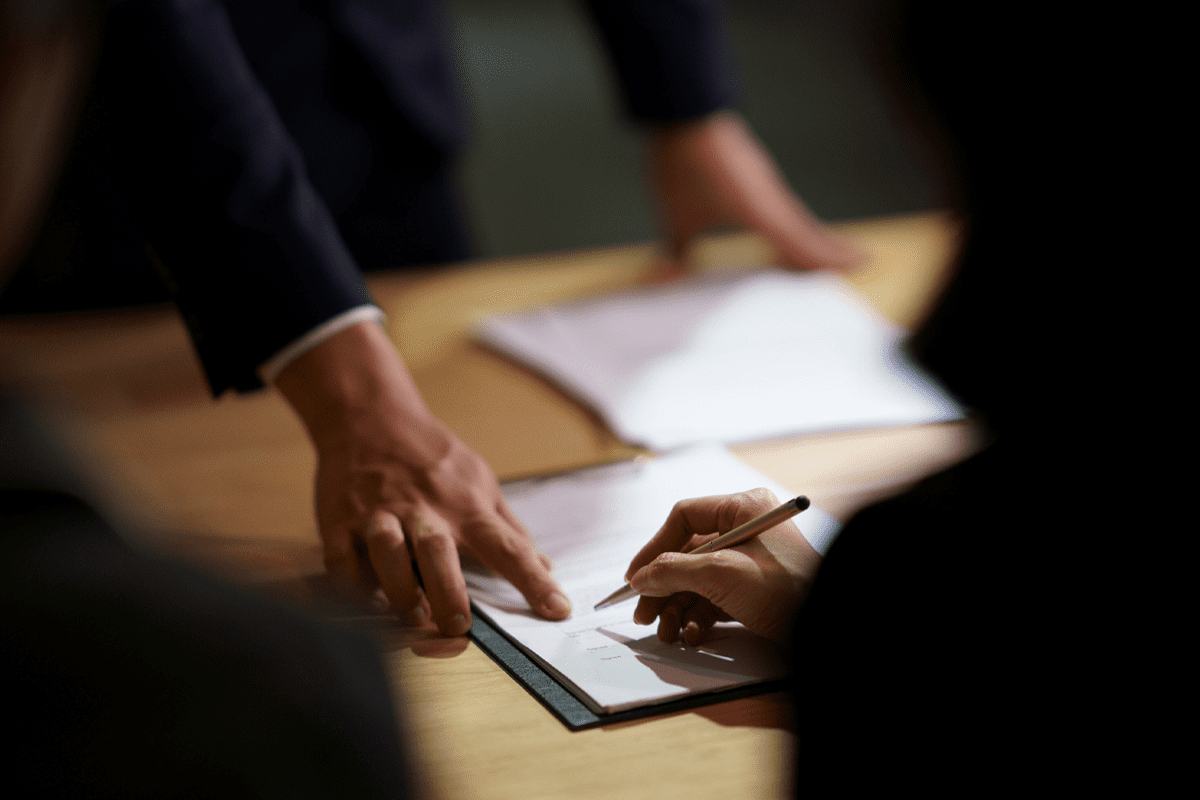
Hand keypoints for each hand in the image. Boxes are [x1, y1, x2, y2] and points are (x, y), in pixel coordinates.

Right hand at [275, 321, 570, 634]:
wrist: (371, 417)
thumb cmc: (432, 456)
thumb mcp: (480, 481)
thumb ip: (509, 528)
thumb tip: (546, 565)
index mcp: (466, 506)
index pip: (508, 547)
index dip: (534, 581)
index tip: (557, 609)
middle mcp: (424, 510)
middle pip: (439, 553)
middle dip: (449, 592)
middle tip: (459, 626)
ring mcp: (379, 514)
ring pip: (388, 552)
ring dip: (400, 589)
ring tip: (413, 617)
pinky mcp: (340, 520)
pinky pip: (341, 558)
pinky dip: (351, 584)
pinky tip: (366, 598)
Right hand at [625, 488, 820, 644]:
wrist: (824, 629)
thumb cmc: (785, 590)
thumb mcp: (720, 574)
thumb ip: (673, 571)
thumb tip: (641, 578)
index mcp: (744, 508)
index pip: (685, 517)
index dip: (655, 547)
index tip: (636, 575)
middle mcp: (746, 529)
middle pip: (687, 554)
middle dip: (663, 587)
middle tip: (643, 614)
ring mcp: (751, 561)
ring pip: (698, 579)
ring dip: (677, 607)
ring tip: (668, 631)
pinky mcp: (755, 590)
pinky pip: (715, 598)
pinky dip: (699, 617)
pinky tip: (694, 634)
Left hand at [647, 111, 862, 275]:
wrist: (685, 111)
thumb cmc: (684, 159)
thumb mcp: (678, 213)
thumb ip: (679, 248)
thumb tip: (669, 277)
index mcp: (761, 211)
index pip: (802, 243)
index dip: (827, 257)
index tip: (856, 264)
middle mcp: (772, 197)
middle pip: (810, 230)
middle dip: (832, 248)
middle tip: (860, 260)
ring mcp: (766, 183)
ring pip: (798, 215)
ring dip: (816, 234)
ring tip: (833, 249)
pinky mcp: (755, 174)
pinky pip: (783, 203)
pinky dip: (794, 219)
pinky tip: (789, 224)